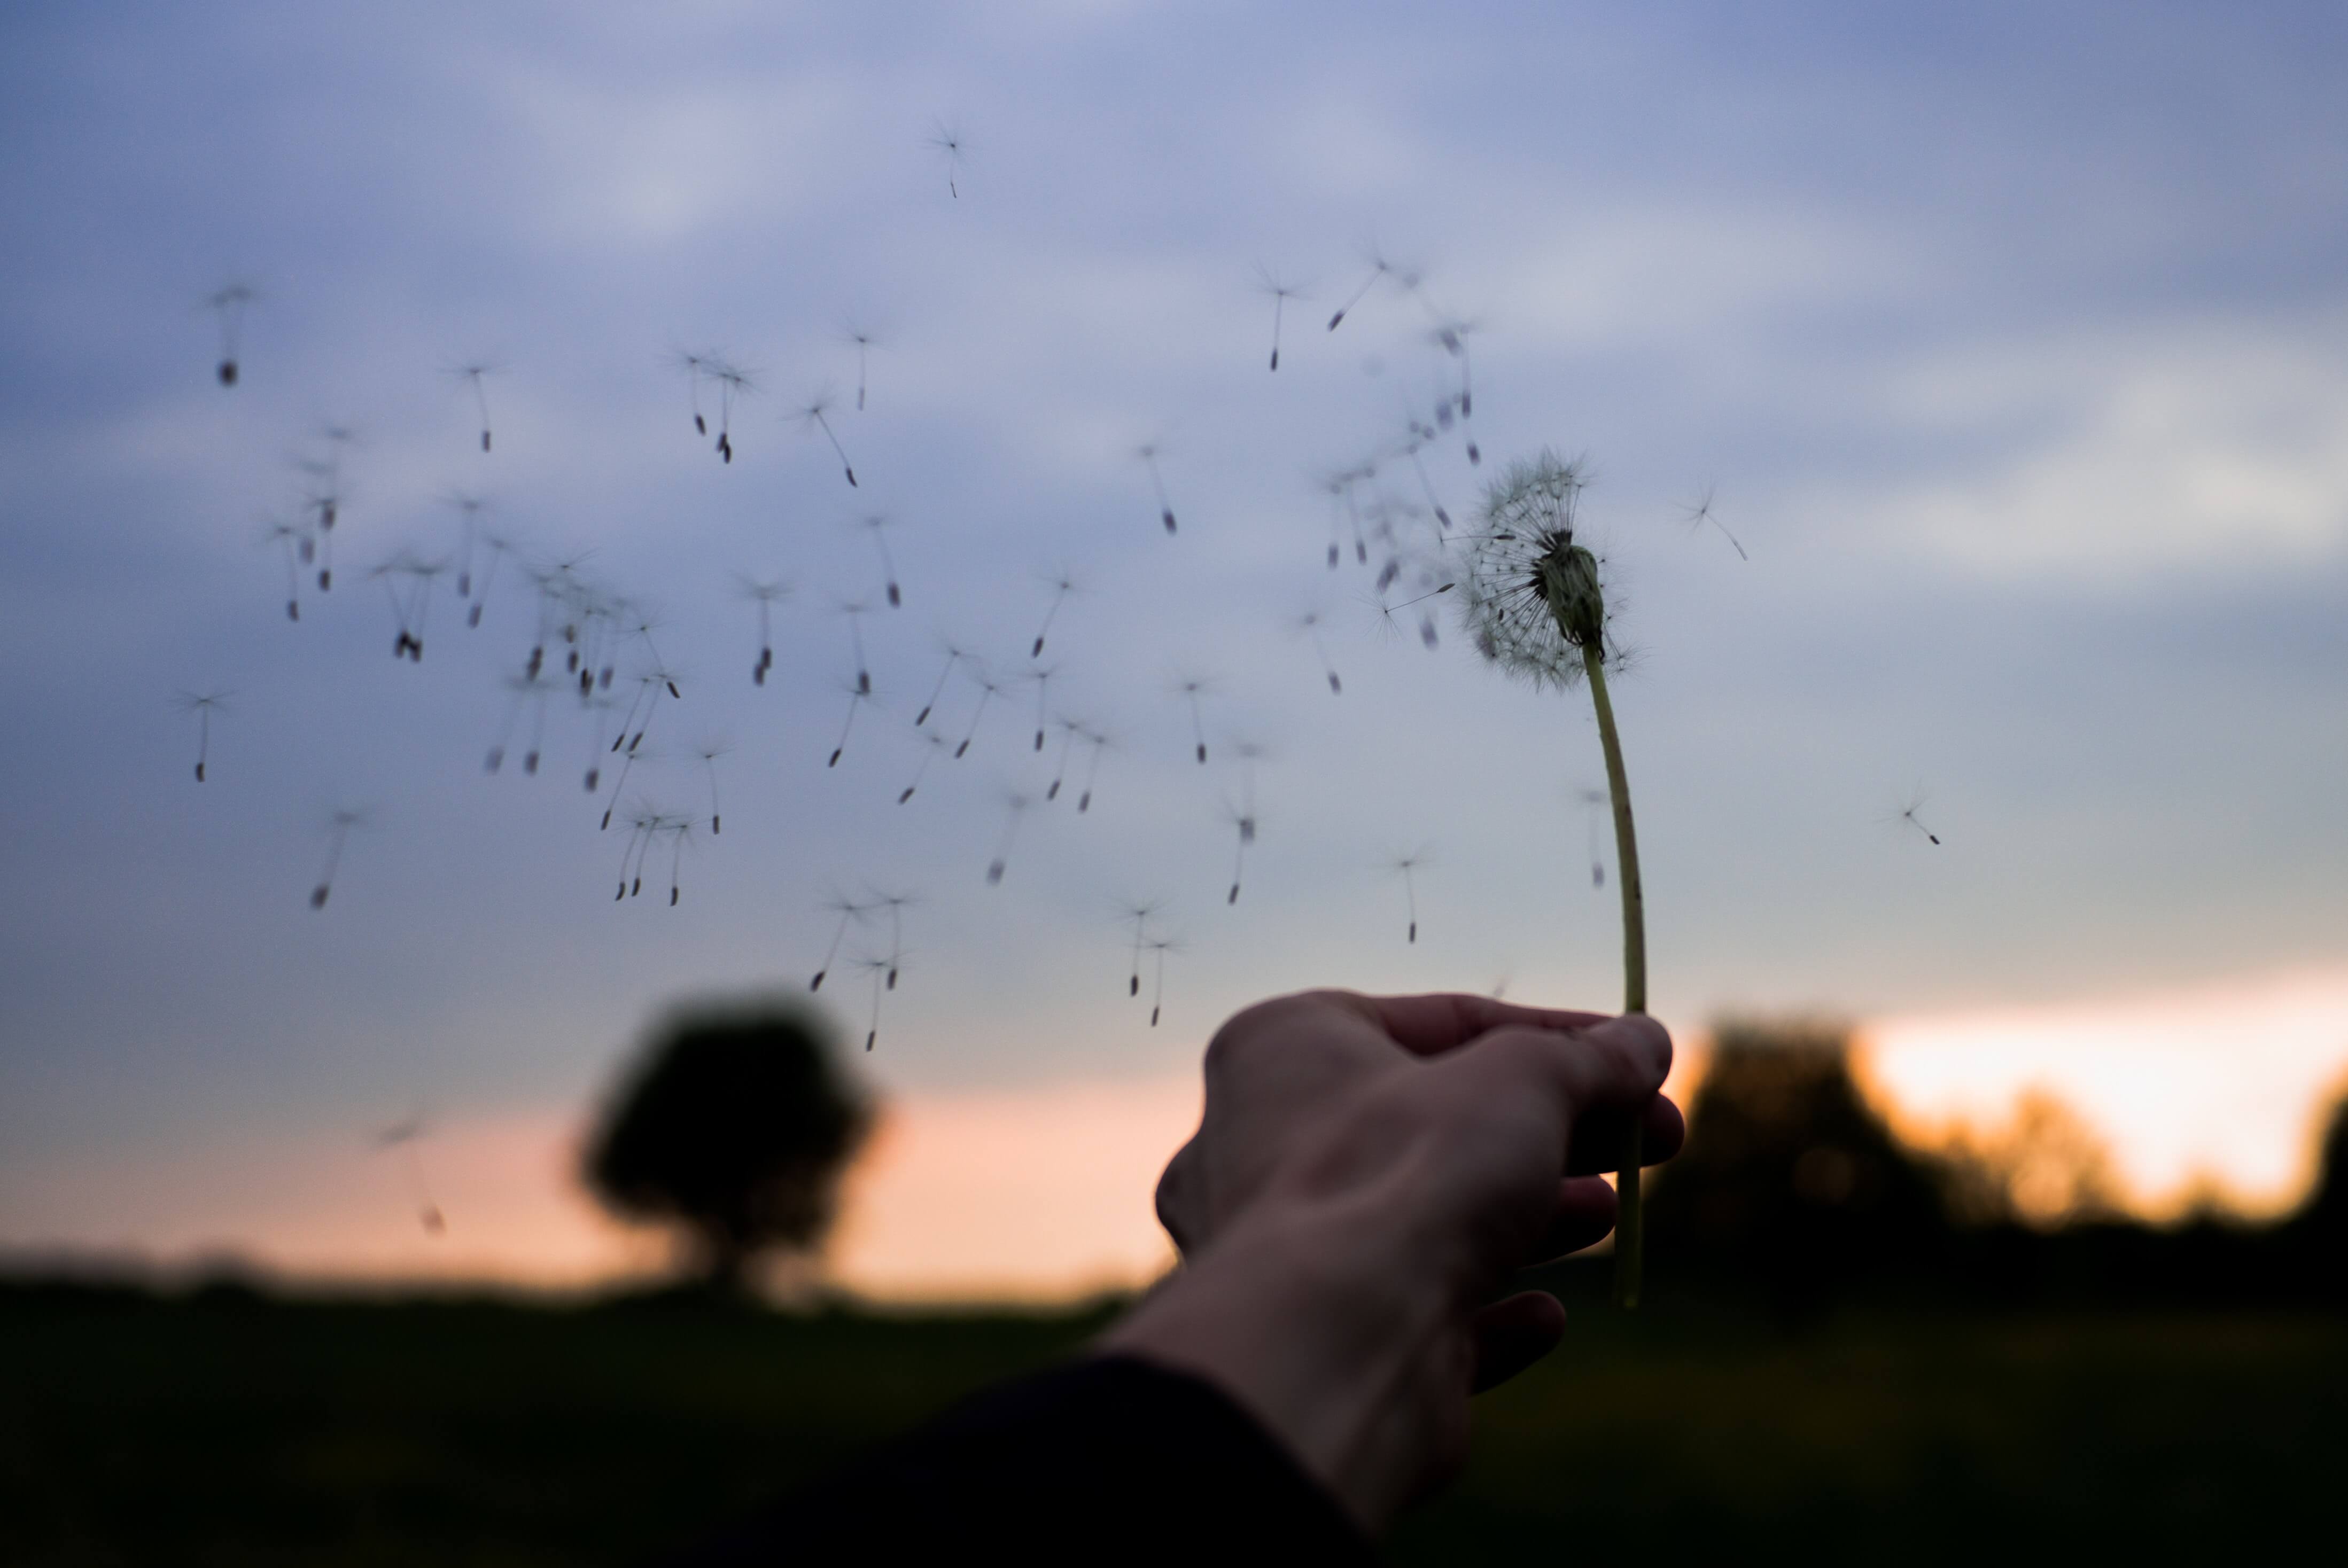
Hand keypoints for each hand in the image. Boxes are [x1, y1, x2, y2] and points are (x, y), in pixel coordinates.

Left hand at [1104, 990, 1680, 1532]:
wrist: (1334, 1344)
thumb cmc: (1409, 1172)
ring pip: (1427, 1219)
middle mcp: (1264, 1140)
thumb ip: (1586, 1060)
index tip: (1643, 1060)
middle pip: (1441, 1123)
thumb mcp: (1523, 1081)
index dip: (1560, 1038)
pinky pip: (1413, 1314)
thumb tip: (1644, 1039)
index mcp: (1286, 1046)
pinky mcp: (1323, 1340)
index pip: (1443, 1023)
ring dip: (1528, 1216)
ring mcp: (1286, 1248)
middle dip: (1557, 1131)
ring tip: (1609, 1214)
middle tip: (1656, 1139)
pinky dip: (1485, 1312)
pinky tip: (1545, 1317)